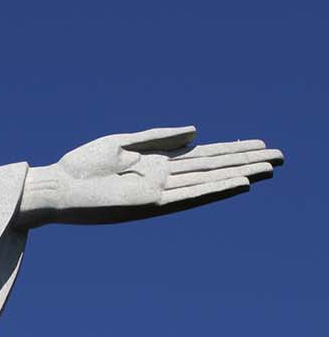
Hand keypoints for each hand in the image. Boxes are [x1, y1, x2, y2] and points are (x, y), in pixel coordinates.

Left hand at [18, 126, 282, 227]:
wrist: (56, 188)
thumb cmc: (81, 166)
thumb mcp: (122, 143)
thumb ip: (159, 137)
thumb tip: (197, 132)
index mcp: (157, 163)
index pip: (203, 156)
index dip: (232, 150)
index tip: (260, 144)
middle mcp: (163, 179)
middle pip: (213, 168)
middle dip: (245, 161)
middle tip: (280, 157)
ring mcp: (160, 192)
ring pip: (208, 181)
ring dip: (239, 174)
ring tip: (269, 169)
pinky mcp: (150, 204)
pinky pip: (190, 196)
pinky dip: (215, 190)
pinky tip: (239, 183)